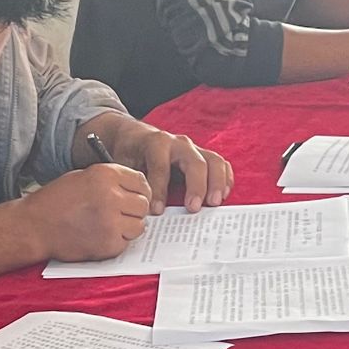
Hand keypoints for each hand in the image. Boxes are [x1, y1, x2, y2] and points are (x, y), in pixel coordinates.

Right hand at [18, 160, 150, 261]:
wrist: (33, 226)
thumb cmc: (55, 201)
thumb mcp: (83, 177)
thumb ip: (111, 181)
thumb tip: (137, 190)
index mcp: (105, 174)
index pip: (141, 181)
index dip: (140, 191)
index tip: (135, 197)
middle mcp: (111, 196)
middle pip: (143, 204)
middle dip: (134, 211)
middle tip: (121, 215)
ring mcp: (111, 221)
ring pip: (139, 225)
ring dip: (128, 227)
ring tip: (108, 226)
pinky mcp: (108, 244)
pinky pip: (126, 243)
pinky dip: (116, 242)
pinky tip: (99, 236)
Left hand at [107, 123, 233, 214]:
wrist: (137, 137)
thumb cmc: (130, 153)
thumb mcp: (123, 164)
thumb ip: (131, 181)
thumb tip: (136, 207)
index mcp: (156, 143)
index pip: (161, 167)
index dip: (159, 189)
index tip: (157, 211)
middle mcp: (178, 143)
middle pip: (195, 162)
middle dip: (196, 186)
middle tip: (193, 208)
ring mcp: (194, 148)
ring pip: (213, 161)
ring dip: (216, 183)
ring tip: (214, 203)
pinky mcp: (204, 155)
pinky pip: (220, 164)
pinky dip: (225, 179)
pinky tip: (223, 195)